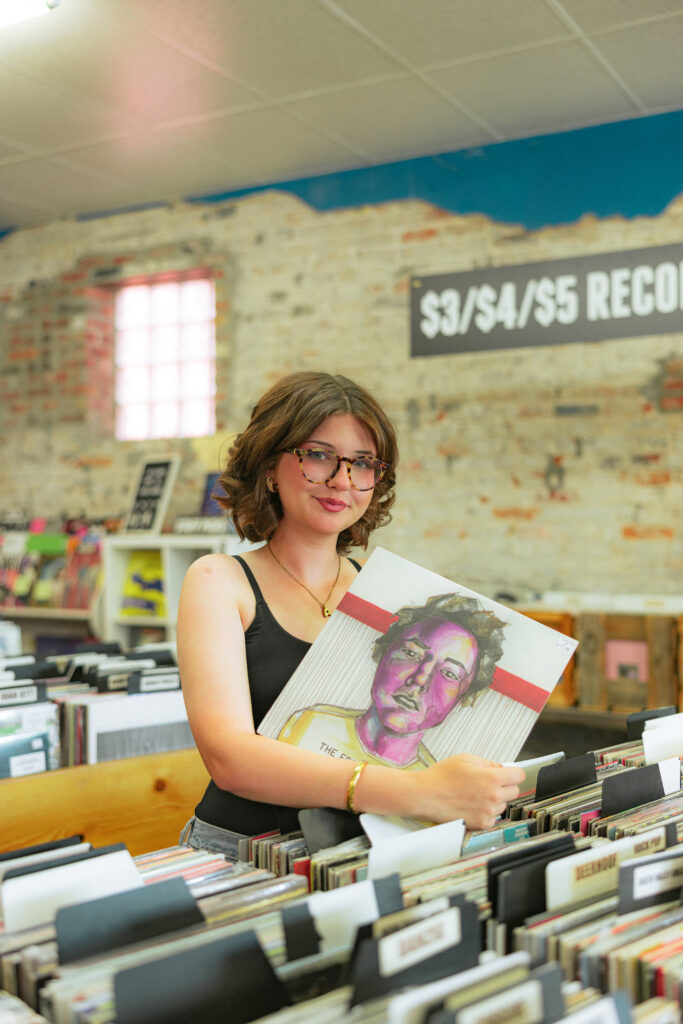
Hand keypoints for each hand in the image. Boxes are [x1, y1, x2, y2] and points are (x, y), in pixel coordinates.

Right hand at [411, 754, 525, 829]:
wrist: (425, 795)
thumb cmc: (442, 776)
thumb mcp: (466, 759)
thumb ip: (488, 764)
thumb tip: (501, 768)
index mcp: (492, 778)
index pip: (519, 775)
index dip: (512, 773)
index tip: (507, 773)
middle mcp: (493, 797)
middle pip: (514, 791)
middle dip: (504, 786)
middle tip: (488, 783)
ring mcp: (488, 812)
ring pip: (503, 805)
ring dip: (495, 800)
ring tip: (476, 795)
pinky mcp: (481, 824)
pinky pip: (493, 818)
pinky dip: (486, 812)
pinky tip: (472, 805)